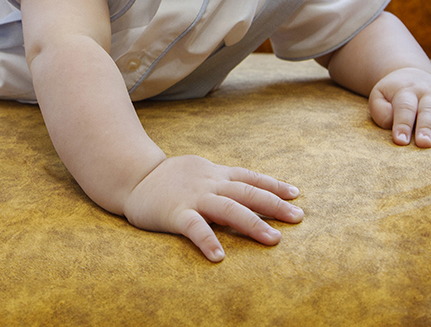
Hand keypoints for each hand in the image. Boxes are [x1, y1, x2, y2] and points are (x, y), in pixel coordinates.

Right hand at [121, 155, 303, 261]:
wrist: (132, 177)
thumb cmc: (168, 179)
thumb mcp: (198, 172)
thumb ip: (220, 181)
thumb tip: (247, 192)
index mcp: (215, 174)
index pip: (250, 177)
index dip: (273, 184)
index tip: (295, 194)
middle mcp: (209, 183)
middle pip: (247, 192)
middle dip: (274, 205)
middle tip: (298, 218)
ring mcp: (193, 197)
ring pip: (228, 208)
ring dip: (253, 223)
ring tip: (274, 239)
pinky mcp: (175, 213)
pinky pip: (194, 227)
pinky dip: (208, 240)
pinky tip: (220, 257)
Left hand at [369, 67, 430, 147]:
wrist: (409, 76)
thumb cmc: (393, 95)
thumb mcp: (379, 98)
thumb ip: (382, 111)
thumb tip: (395, 124)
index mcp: (406, 92)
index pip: (404, 108)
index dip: (402, 124)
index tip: (401, 142)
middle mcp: (429, 93)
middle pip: (429, 109)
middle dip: (428, 127)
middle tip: (427, 144)